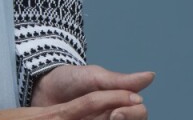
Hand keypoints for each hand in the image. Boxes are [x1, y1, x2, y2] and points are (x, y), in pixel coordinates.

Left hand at [0, 89, 145, 119]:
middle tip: (110, 117)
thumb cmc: (69, 79)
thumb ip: (121, 81)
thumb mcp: (94, 77)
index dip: (133, 113)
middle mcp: (114, 116)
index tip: (117, 111)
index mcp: (119, 101)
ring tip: (98, 119)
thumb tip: (151, 75)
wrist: (41, 89)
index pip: (140, 112)